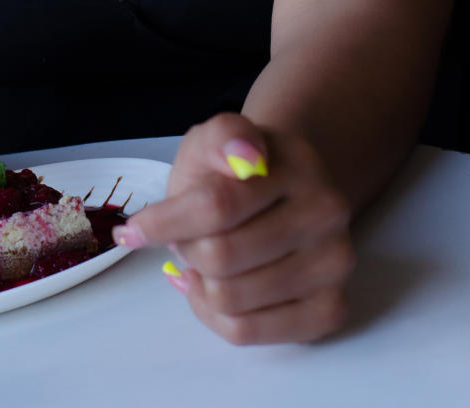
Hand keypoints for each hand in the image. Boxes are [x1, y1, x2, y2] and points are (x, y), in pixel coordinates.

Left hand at [113, 113, 353, 343]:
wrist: (284, 189)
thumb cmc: (236, 167)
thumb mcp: (216, 138)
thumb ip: (222, 136)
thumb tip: (243, 156)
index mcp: (297, 164)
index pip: (217, 205)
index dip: (165, 222)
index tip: (134, 230)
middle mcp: (326, 214)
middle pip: (219, 257)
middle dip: (186, 249)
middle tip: (187, 237)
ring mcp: (335, 265)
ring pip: (231, 300)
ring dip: (200, 283)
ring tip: (205, 259)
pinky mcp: (331, 308)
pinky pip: (250, 332)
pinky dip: (215, 316)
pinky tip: (215, 290)